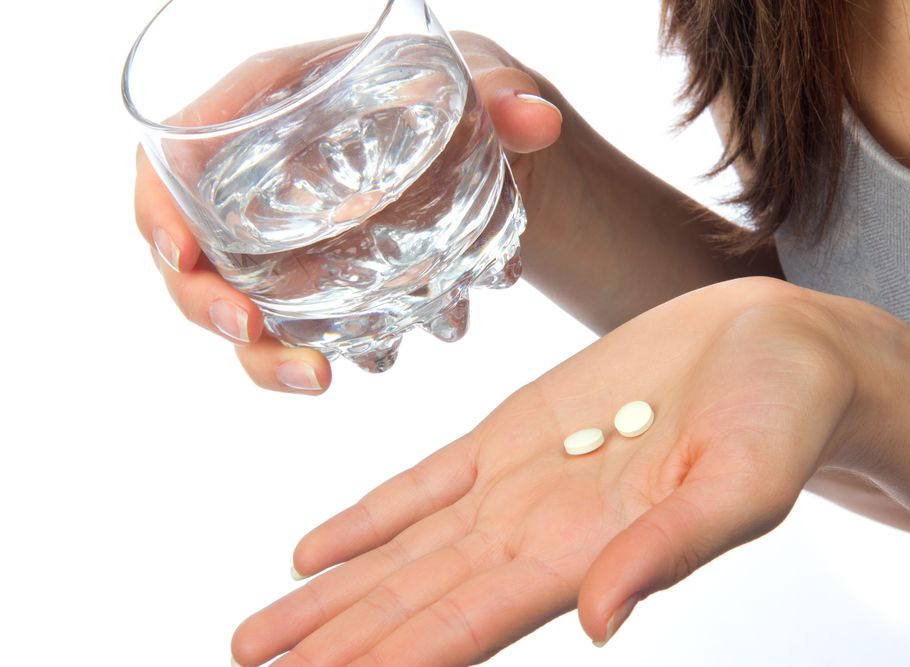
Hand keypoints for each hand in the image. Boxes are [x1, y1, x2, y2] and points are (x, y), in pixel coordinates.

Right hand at [133, 34, 561, 392]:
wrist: (486, 148)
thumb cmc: (458, 92)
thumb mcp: (478, 80)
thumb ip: (501, 96)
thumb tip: (536, 121)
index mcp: (275, 107)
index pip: (182, 148)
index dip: (158, 202)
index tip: (176, 250)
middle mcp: (263, 181)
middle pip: (192, 244)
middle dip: (202, 298)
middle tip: (246, 329)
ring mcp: (286, 241)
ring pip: (237, 302)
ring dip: (260, 352)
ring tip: (314, 376)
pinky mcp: (318, 285)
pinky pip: (290, 329)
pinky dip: (309, 359)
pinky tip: (353, 369)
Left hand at [229, 277, 860, 665]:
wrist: (772, 348)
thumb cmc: (779, 417)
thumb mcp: (741, 484)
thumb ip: (670, 551)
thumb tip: (601, 621)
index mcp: (584, 554)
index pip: (462, 628)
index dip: (388, 665)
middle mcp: (534, 533)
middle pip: (410, 604)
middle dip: (332, 647)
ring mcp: (515, 484)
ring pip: (400, 554)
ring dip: (329, 599)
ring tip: (258, 641)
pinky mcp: (512, 432)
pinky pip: (422, 485)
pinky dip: (367, 520)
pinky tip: (314, 553)